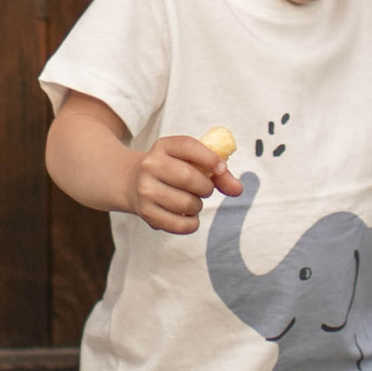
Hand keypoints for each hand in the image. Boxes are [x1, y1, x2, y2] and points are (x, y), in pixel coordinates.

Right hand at [128, 137, 244, 235]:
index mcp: (164, 146)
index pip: (189, 146)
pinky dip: (191, 224)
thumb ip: (218, 172)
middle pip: (189, 178)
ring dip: (198, 206)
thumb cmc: (172, 171)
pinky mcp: (145, 212)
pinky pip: (179, 224)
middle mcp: (150, 165)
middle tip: (205, 190)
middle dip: (206, 188)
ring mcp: (145, 189)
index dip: (210, 158)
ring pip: (186, 204)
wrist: (133, 182)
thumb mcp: (190, 162)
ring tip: (192, 202)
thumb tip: (237, 189)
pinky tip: (189, 217)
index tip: (222, 169)